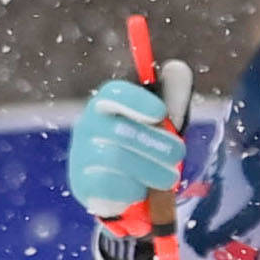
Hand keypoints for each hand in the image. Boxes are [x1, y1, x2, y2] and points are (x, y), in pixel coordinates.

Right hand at [65, 75, 187, 224]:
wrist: (128, 193)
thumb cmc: (145, 152)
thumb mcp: (163, 126)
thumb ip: (172, 97)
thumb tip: (178, 66)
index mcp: (107, 107)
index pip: (113, 93)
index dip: (135, 100)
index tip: (159, 113)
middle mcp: (88, 127)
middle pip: (122, 130)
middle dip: (159, 146)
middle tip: (177, 157)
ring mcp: (81, 156)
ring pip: (116, 158)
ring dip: (153, 171)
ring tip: (166, 178)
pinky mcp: (81, 185)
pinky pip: (108, 184)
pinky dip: (133, 189)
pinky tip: (140, 191)